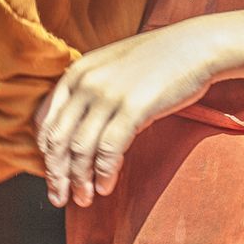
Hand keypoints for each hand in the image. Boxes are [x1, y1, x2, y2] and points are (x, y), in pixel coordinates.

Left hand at [34, 21, 215, 207]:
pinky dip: (103, 173)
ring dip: (79, 180)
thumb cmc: (160, 58)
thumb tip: (80, 134)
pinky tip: (106, 186)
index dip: (46, 154)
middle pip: (58, 139)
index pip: (46, 121)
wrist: (197, 45)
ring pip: (80, 149)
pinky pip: (108, 150)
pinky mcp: (133, 108)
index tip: (53, 174)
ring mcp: (108, 95)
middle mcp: (87, 82)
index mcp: (78, 71)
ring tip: (85, 198)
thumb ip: (92, 92)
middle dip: (57, 174)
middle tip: (60, 198)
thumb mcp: (114, 67)